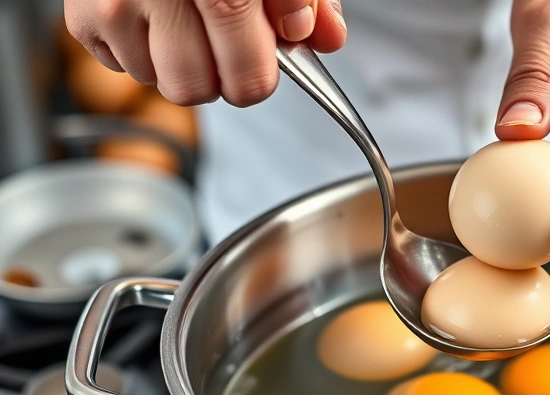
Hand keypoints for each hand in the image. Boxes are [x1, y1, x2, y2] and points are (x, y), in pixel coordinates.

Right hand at [65, 0, 347, 106]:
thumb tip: (323, 38)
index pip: (246, 68)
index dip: (258, 78)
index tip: (264, 70)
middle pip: (196, 87)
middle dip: (220, 76)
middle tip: (226, 41)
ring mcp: (115, 3)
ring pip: (159, 81)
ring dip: (179, 62)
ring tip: (186, 17)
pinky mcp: (82, 14)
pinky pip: (123, 64)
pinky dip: (142, 47)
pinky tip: (153, 12)